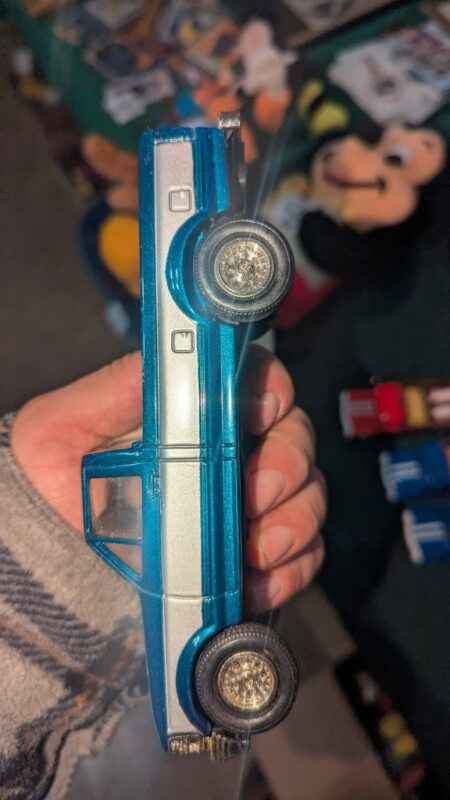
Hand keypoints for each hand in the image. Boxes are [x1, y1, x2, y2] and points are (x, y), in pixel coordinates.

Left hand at [11, 349, 325, 610]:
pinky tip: (258, 584)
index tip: (261, 413)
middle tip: (256, 496)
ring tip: (257, 551)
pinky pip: (301, 559)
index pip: (258, 383)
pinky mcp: (257, 556)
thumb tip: (167, 361)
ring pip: (307, 498)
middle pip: (294, 440)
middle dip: (286, 465)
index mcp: (200, 410)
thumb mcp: (67, 425)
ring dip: (294, 522)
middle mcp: (235, 452)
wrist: (47, 549)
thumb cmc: (56, 476)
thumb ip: (116, 390)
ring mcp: (251, 506)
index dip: (272, 391)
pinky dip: (291, 572)